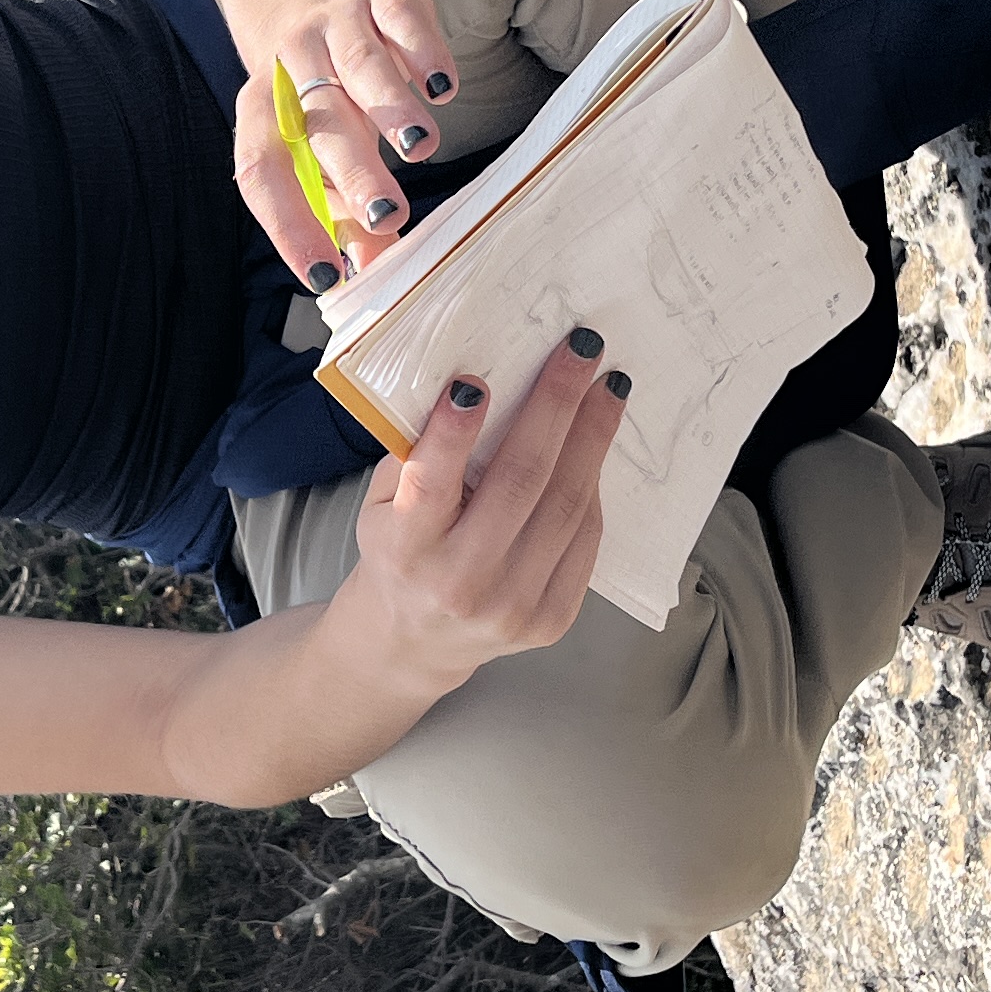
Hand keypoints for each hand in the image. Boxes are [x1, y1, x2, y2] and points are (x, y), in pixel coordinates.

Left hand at [229, 0, 456, 288]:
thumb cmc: (317, 98)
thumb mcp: (318, 152)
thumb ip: (344, 212)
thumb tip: (372, 272)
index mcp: (263, 114)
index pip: (263, 174)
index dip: (289, 226)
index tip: (325, 276)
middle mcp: (292, 67)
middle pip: (319, 122)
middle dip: (353, 170)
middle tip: (388, 214)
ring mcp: (335, 26)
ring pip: (358, 65)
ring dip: (390, 106)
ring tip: (420, 146)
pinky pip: (398, 15)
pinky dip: (422, 47)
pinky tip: (441, 87)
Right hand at [335, 327, 627, 689]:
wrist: (414, 640)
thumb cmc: (400, 551)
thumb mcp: (384, 503)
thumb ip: (419, 451)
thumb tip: (475, 380)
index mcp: (405, 547)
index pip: (431, 484)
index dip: (454, 434)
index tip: (475, 383)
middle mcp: (458, 582)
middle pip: (520, 483)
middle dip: (556, 407)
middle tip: (582, 351)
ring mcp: (510, 606)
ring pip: (565, 506)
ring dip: (592, 437)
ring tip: (606, 389)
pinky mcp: (550, 620)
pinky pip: (584, 538)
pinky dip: (590, 485)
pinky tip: (594, 447)